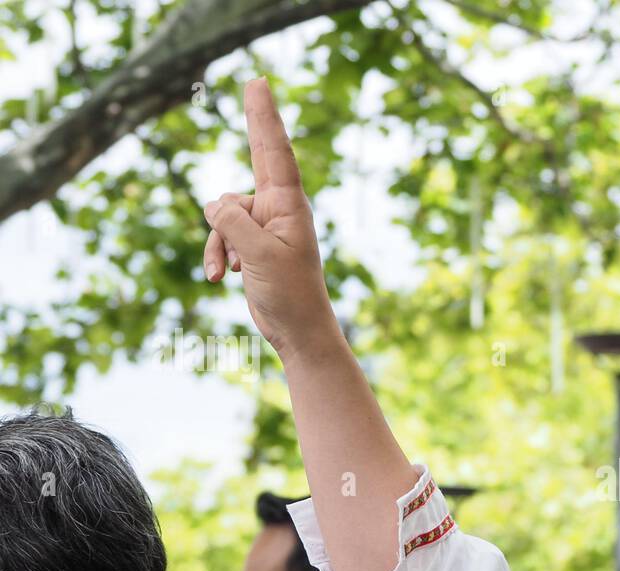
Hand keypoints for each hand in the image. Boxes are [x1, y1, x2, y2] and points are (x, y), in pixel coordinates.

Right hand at [202, 78, 341, 357]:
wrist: (298, 331)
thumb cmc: (290, 295)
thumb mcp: (258, 256)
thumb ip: (231, 223)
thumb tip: (212, 203)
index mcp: (288, 206)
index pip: (274, 152)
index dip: (264, 117)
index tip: (260, 85)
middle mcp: (278, 208)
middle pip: (255, 160)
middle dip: (253, 126)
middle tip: (256, 81)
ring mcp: (264, 225)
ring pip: (222, 211)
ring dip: (217, 240)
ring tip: (230, 268)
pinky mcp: (250, 244)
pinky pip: (219, 234)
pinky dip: (215, 253)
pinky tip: (220, 278)